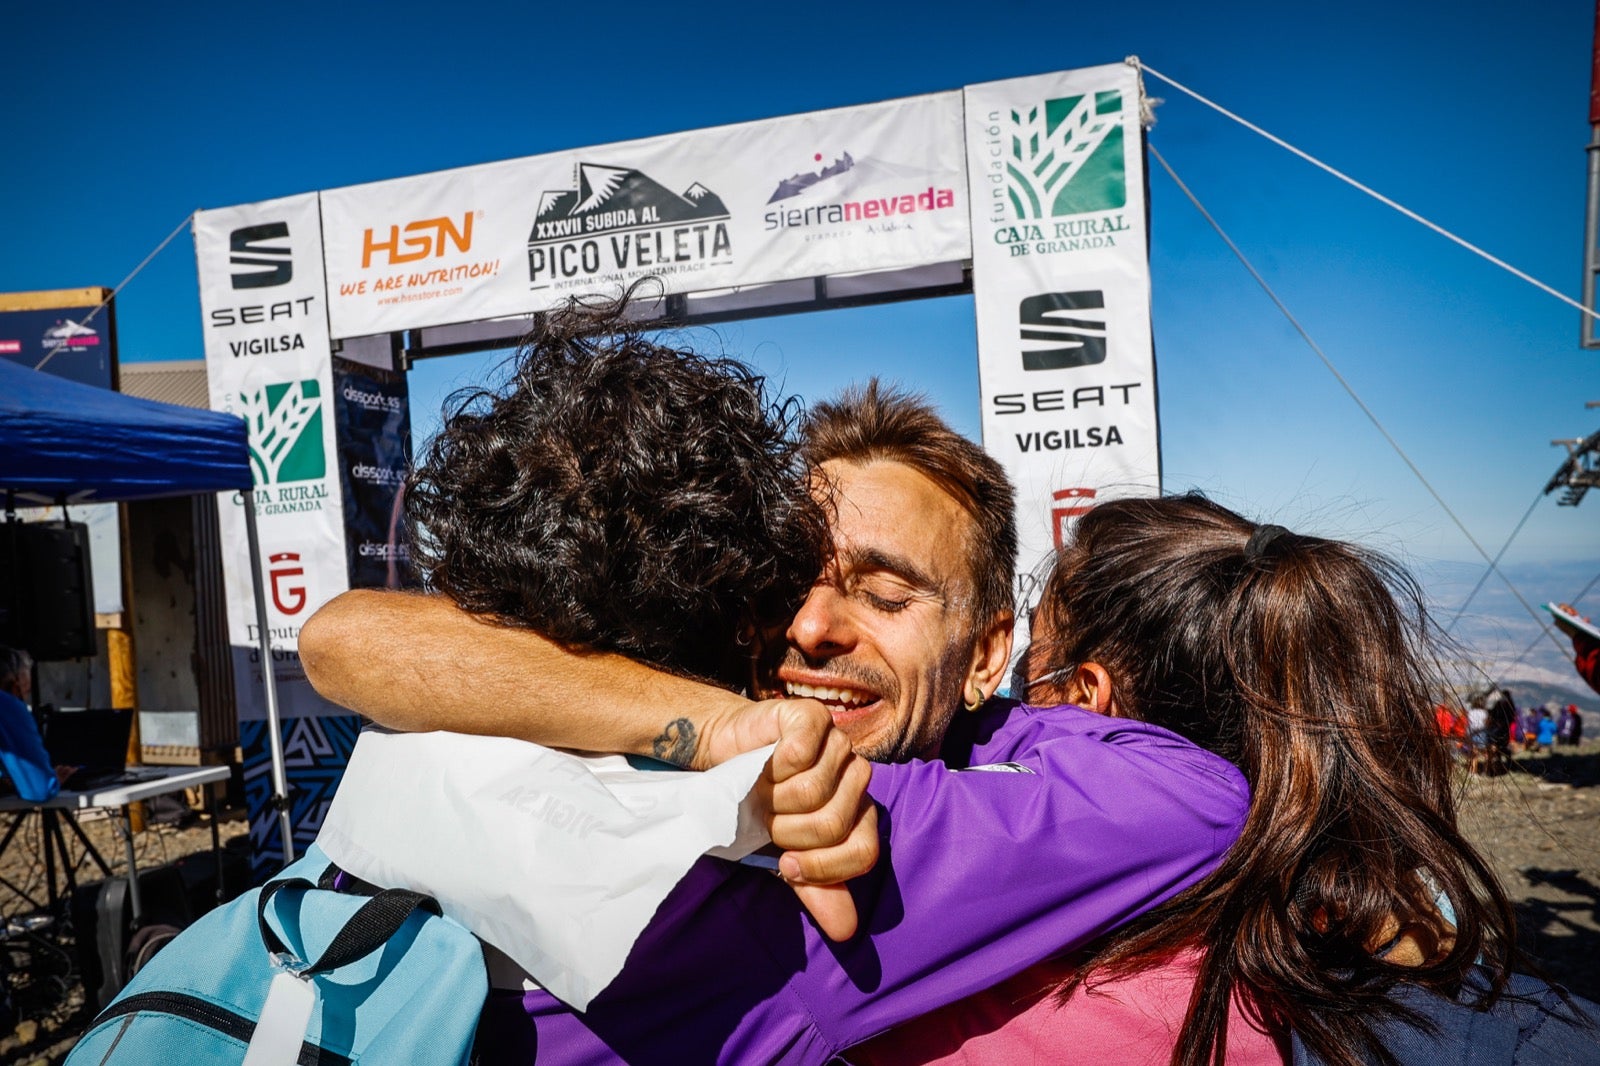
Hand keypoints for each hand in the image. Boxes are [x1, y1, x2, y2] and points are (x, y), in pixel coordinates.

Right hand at [746, 698, 878, 940]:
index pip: (864, 852)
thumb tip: (846, 932)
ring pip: (813, 790)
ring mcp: (840, 744)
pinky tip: (764, 761)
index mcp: (860, 813)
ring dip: (772, 797)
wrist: (726, 759)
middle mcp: (858, 777)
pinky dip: (773, 763)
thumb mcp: (783, 855)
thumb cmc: (759, 807)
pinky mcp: (814, 717)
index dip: (822, 867)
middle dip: (787, 832)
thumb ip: (815, 888)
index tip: (785, 864)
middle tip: (767, 820)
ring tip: (762, 790)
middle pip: (833, 824)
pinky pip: (801, 752)